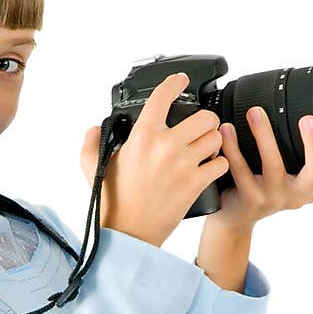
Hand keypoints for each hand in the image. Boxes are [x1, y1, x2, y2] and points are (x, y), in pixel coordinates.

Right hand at [78, 73, 227, 246]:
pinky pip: (220, 164)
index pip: (163, 97)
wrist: (129, 233)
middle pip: (203, 117)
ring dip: (212, 141)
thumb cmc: (112, 202)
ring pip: (215, 138)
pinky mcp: (196, 183)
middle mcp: (166, 146)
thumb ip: (93, 142)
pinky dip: (218, 164)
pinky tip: (209, 167)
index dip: (175, 83)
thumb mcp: (92, 167)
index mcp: (143, 136)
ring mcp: (184, 165)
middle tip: (200, 127)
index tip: (181, 81)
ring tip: (204, 148)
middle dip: (204, 120)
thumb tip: (96, 128)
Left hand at [216, 107, 312, 233]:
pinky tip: (226, 130)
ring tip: (255, 111)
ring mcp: (273, 198)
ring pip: (272, 167)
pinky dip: (232, 148)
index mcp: (312, 188)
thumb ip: (304, 155)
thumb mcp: (291, 176)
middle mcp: (297, 195)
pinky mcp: (248, 200)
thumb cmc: (265, 186)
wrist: (234, 219)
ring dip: (264, 137)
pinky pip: (240, 171)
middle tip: (310, 118)